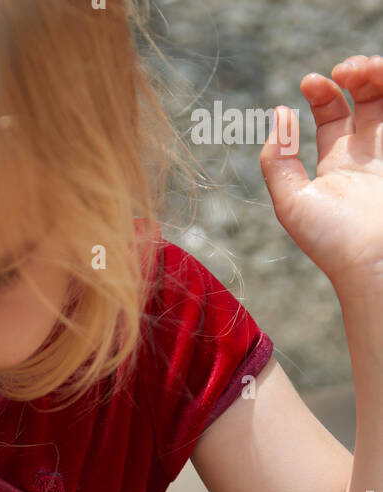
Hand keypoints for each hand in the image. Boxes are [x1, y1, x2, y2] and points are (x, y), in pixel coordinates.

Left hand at [260, 54, 382, 298]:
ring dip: (374, 73)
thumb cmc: (332, 240)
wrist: (375, 261)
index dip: (321, 91)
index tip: (309, 83)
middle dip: (353, 74)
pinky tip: (378, 78)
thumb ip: (277, 161)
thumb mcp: (291, 202)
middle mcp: (368, 153)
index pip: (331, 113)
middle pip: (365, 96)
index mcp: (338, 162)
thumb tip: (279, 116)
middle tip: (341, 73)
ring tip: (361, 70)